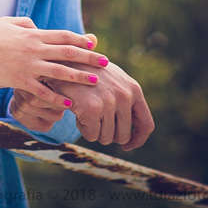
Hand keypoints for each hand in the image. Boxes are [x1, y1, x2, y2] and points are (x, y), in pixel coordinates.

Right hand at [0, 17, 105, 108]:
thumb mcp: (7, 22)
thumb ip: (25, 23)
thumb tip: (37, 26)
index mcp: (32, 34)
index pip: (63, 36)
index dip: (80, 40)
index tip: (94, 44)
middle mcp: (34, 49)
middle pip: (68, 53)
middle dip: (89, 58)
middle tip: (106, 62)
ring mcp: (27, 66)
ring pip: (60, 72)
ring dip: (80, 77)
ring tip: (95, 82)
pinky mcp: (19, 81)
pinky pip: (42, 91)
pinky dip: (57, 97)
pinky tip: (69, 103)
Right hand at [11, 61, 153, 149]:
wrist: (61, 61)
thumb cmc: (85, 72)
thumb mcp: (112, 79)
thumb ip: (125, 98)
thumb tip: (130, 135)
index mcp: (133, 89)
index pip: (146, 125)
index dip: (137, 140)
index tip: (126, 146)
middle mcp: (124, 96)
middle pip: (122, 135)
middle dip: (108, 135)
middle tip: (95, 123)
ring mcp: (109, 102)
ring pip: (106, 137)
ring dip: (94, 131)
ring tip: (84, 114)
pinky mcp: (92, 108)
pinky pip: (92, 135)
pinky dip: (83, 129)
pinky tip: (77, 115)